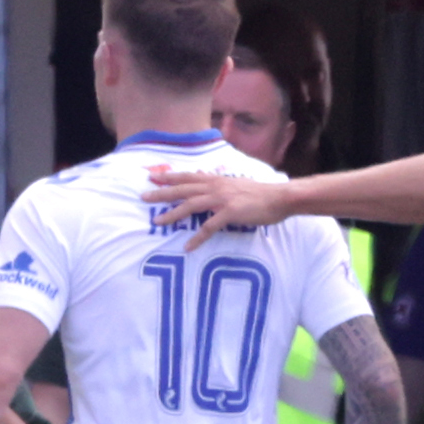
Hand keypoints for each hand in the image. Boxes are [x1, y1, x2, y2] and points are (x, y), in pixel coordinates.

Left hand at [141, 166, 289, 245]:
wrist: (279, 198)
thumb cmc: (259, 193)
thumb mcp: (235, 184)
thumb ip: (220, 183)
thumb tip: (207, 179)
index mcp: (216, 180)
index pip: (188, 176)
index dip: (170, 177)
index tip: (153, 177)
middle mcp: (216, 186)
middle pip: (183, 189)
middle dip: (162, 193)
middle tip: (144, 197)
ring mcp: (222, 199)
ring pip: (191, 205)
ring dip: (173, 214)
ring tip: (158, 222)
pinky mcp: (230, 213)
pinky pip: (209, 227)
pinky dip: (197, 238)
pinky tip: (188, 246)